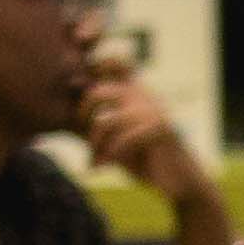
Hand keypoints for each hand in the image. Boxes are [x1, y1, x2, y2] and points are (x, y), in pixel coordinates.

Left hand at [75, 63, 212, 216]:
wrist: (180, 183)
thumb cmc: (144, 160)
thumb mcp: (115, 137)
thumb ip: (96, 121)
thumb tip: (64, 114)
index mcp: (136, 91)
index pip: (116, 61)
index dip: (95, 66)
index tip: (80, 89)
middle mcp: (146, 95)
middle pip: (97, 92)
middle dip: (83, 115)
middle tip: (82, 134)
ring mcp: (154, 111)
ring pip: (105, 121)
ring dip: (94, 145)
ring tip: (93, 161)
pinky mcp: (160, 129)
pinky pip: (121, 141)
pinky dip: (107, 157)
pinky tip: (100, 169)